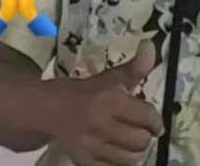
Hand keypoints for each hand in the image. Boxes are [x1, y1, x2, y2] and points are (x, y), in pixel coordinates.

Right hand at [49, 41, 162, 165]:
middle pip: (141, 140)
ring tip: (130, 144)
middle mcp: (103, 124)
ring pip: (130, 159)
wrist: (44, 110)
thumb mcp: (108, 78)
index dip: (156, 121)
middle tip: (140, 132)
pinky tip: (115, 153)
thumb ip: (134, 67)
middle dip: (145, 136)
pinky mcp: (84, 162)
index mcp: (111, 100)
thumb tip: (150, 45)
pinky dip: (118, 163)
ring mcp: (93, 146)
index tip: (155, 123)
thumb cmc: (80, 93)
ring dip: (134, 152)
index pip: (147, 116)